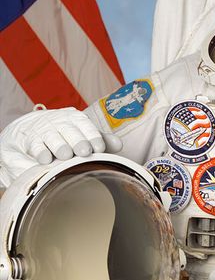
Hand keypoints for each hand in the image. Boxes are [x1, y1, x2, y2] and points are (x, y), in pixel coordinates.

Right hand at [0, 107, 121, 185]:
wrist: (30, 129)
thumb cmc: (64, 134)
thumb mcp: (82, 133)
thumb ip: (100, 139)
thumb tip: (119, 145)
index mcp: (76, 119)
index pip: (86, 125)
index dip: (93, 136)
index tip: (100, 148)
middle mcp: (60, 122)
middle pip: (70, 130)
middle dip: (78, 141)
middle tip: (84, 152)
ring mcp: (43, 130)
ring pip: (52, 137)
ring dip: (59, 146)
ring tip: (65, 155)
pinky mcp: (29, 140)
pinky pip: (34, 145)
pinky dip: (40, 152)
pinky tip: (45, 160)